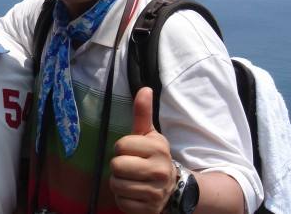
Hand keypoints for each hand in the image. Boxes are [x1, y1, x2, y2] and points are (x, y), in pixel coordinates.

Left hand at [109, 87, 175, 213]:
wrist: (174, 188)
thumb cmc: (154, 157)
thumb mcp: (150, 134)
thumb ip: (143, 113)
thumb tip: (144, 88)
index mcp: (158, 149)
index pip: (121, 145)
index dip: (122, 148)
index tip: (132, 151)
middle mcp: (159, 171)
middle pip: (116, 166)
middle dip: (118, 166)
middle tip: (129, 166)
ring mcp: (155, 192)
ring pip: (116, 185)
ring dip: (119, 183)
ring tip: (131, 179)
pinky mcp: (148, 209)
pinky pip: (121, 202)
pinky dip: (123, 198)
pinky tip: (134, 193)